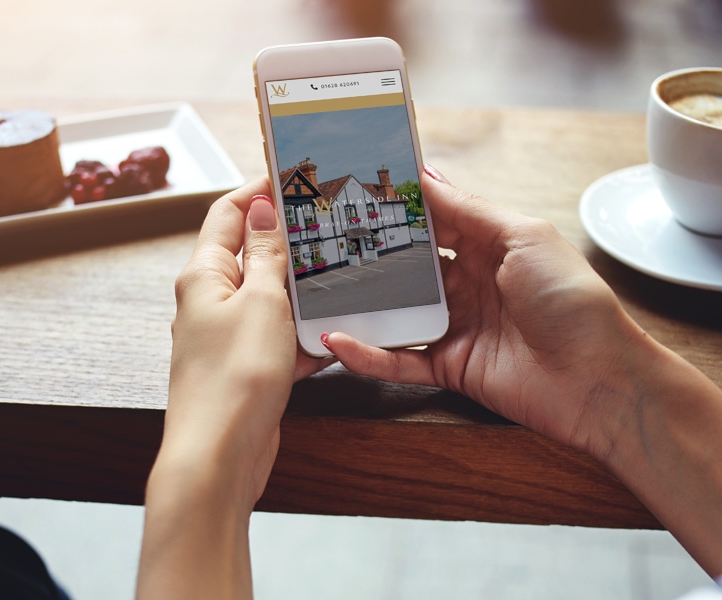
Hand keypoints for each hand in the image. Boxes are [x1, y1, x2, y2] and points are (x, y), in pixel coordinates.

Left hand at [138, 178, 331, 599]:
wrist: (219, 457)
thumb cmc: (232, 379)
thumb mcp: (260, 303)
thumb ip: (265, 256)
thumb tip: (262, 209)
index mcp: (203, 275)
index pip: (227, 213)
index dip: (258, 190)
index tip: (293, 175)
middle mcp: (210, 301)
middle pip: (251, 253)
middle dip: (289, 239)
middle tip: (329, 223)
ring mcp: (228, 336)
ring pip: (270, 297)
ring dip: (302, 287)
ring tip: (343, 271)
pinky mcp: (247, 367)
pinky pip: (279, 337)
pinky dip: (304, 333)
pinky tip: (335, 331)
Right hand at [325, 166, 721, 575]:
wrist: (599, 380)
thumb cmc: (571, 300)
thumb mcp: (522, 237)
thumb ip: (468, 208)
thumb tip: (424, 173)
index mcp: (487, 246)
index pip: (431, 219)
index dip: (396, 206)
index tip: (355, 190)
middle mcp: (467, 283)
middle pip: (406, 266)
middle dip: (367, 254)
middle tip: (320, 240)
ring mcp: (455, 326)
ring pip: (395, 312)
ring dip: (358, 305)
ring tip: (315, 292)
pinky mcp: (448, 367)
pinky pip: (398, 360)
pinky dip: (367, 354)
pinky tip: (337, 342)